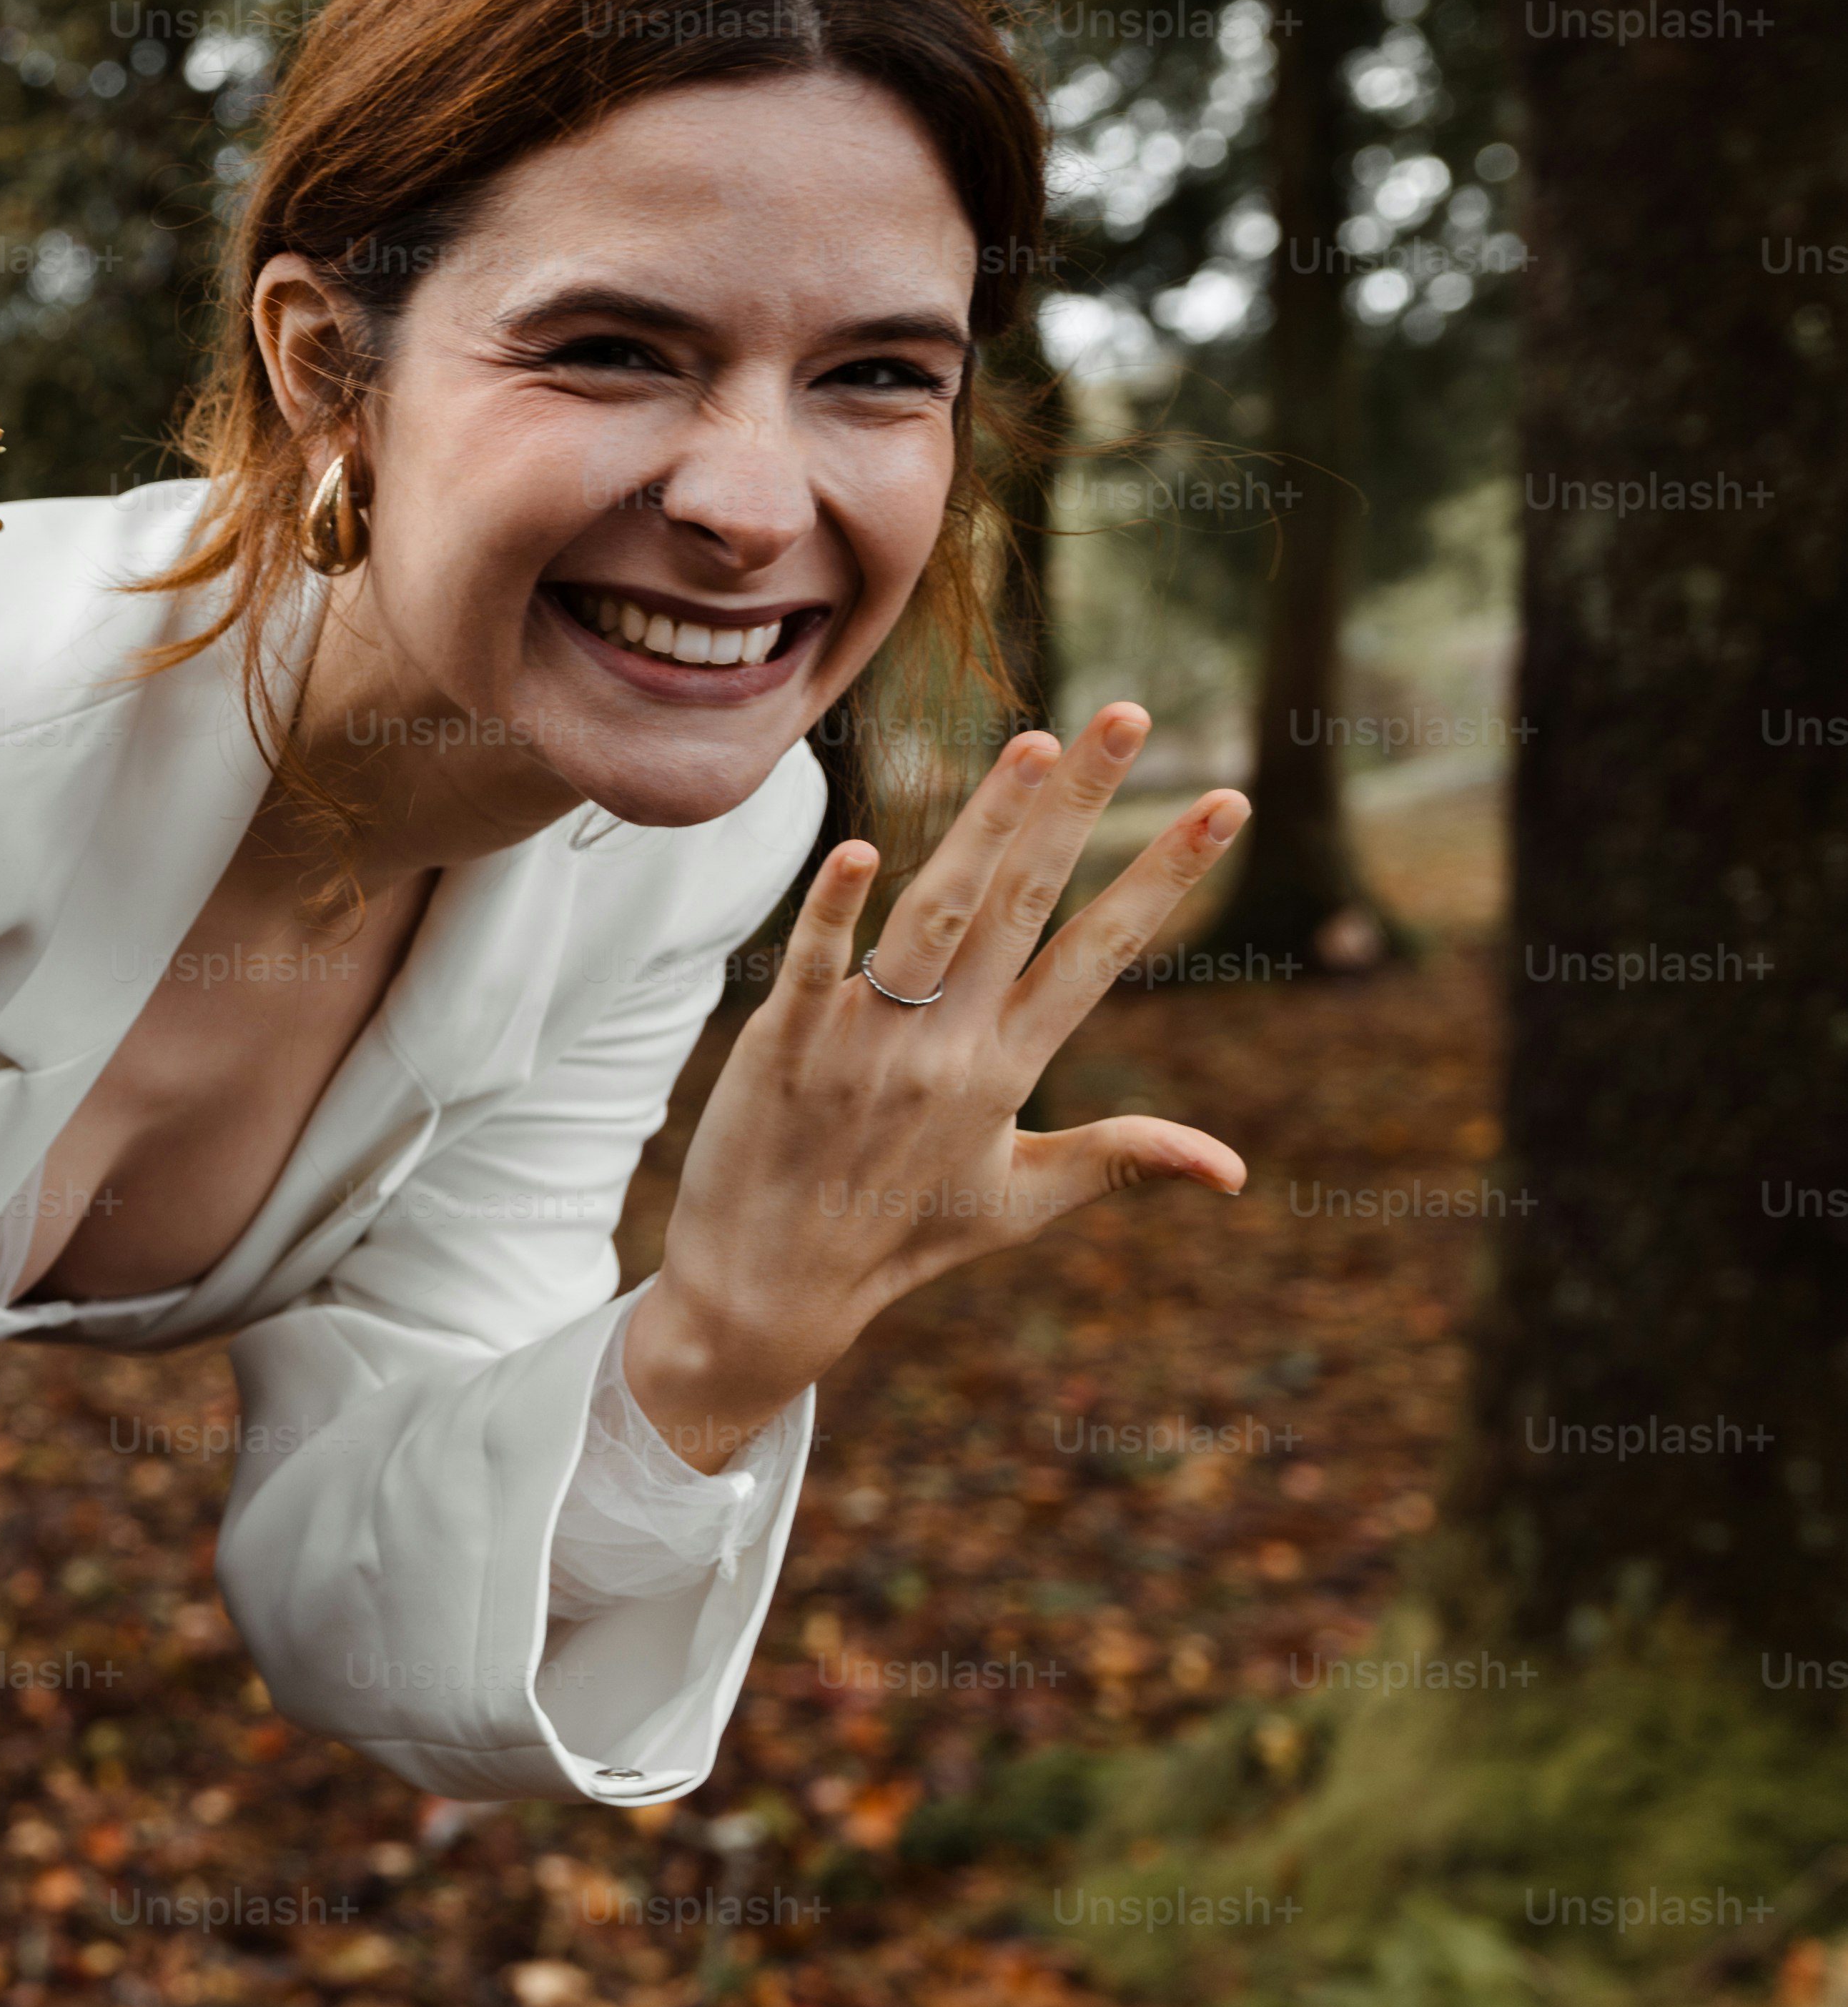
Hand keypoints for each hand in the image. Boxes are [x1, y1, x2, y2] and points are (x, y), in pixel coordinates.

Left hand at [633, 703, 1249, 1469]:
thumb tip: (1237, 1169)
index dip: (1164, 876)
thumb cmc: (898, 1237)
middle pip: (1026, 903)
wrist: (769, 1290)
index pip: (1103, 954)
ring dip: (982, 827)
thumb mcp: (1020, 1203)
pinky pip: (812, 969)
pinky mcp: (781, 1048)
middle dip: (1082, 806)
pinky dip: (833, 914)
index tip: (1224, 802)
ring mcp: (863, 1046)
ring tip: (1032, 744)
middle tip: (1128, 716)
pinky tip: (859, 851)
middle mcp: (946, 1049)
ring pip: (933, 915)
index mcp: (1009, 1072)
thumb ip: (1122, 1160)